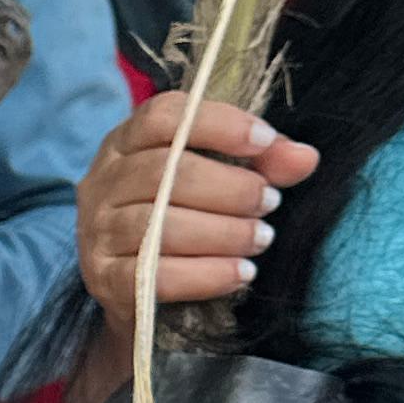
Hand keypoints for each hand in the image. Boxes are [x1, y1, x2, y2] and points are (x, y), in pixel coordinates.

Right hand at [78, 93, 317, 343]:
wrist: (135, 285)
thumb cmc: (182, 214)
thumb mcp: (218, 177)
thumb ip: (262, 163)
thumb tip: (305, 158)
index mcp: (127, 142)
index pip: (162, 117)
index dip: (217, 124)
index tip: (264, 141)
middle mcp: (104, 181)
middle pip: (163, 172)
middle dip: (229, 188)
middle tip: (270, 202)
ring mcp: (97, 231)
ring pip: (158, 226)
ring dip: (223, 233)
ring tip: (261, 238)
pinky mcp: (104, 278)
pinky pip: (154, 275)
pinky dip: (205, 275)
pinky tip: (241, 273)